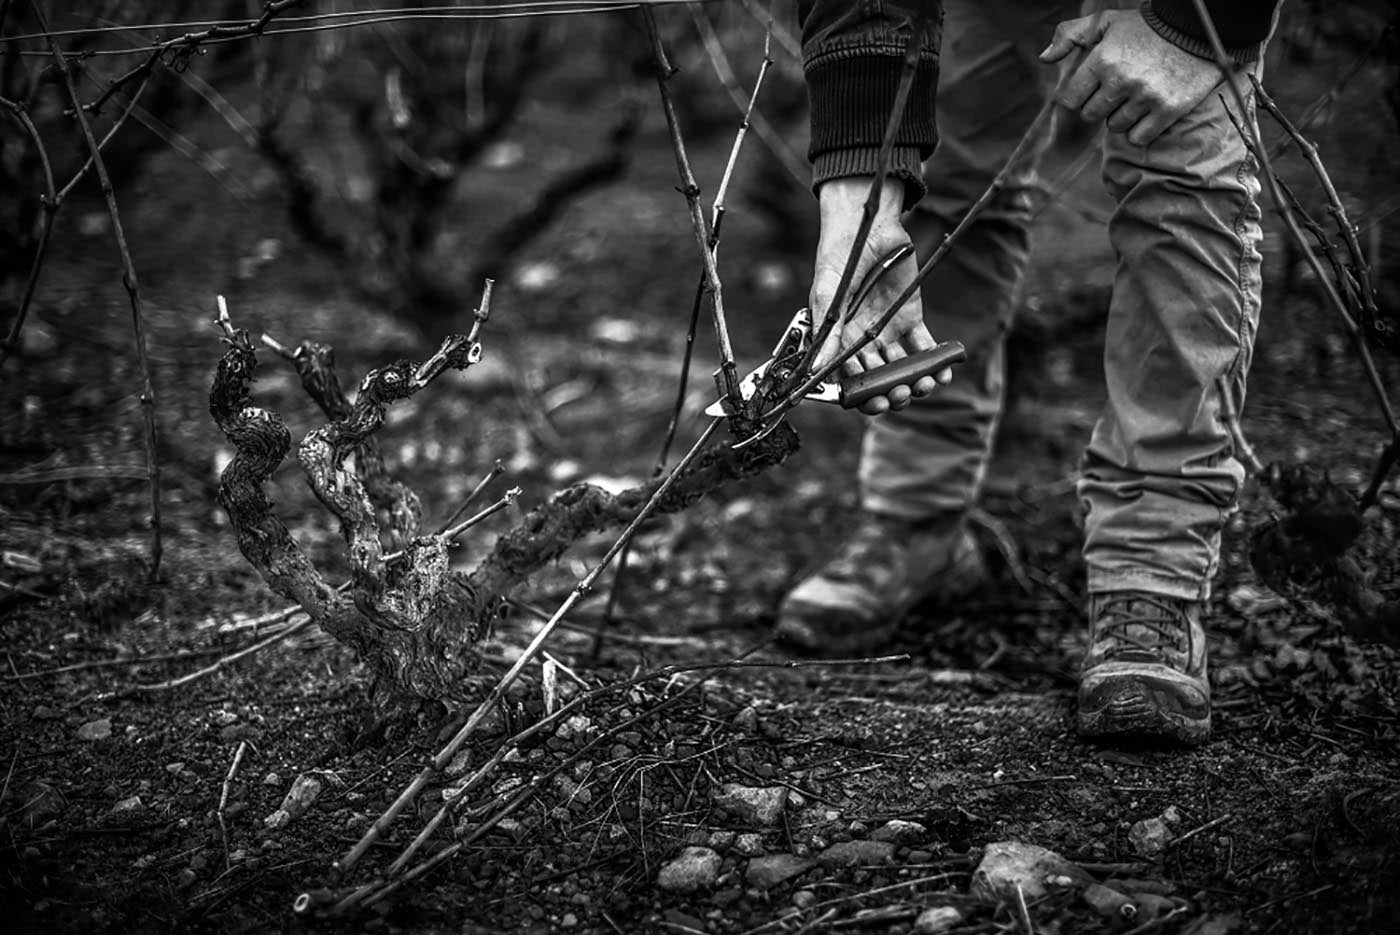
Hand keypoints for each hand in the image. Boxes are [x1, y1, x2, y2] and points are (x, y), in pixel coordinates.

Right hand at [810, 177, 946, 415]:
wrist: (868, 227)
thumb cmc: (839, 258)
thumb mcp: (829, 295)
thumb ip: (828, 333)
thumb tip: (818, 369)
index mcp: (840, 339)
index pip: (849, 377)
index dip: (862, 394)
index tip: (875, 400)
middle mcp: (863, 339)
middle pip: (877, 378)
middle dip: (890, 392)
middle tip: (901, 395)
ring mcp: (888, 330)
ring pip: (901, 367)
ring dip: (913, 381)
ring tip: (924, 384)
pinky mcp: (910, 318)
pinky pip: (923, 347)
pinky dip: (934, 361)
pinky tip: (942, 372)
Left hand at [1041, 9, 1228, 147]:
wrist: (1197, 30)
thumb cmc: (1146, 28)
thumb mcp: (1106, 23)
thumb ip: (1070, 36)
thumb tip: (1043, 58)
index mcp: (1102, 60)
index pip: (1070, 100)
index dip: (1079, 96)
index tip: (1091, 90)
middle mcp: (1120, 80)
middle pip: (1091, 115)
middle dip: (1100, 105)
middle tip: (1117, 91)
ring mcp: (1145, 97)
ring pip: (1114, 127)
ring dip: (1121, 116)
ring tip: (1136, 96)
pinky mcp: (1168, 110)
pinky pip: (1138, 138)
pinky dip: (1141, 130)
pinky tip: (1148, 112)